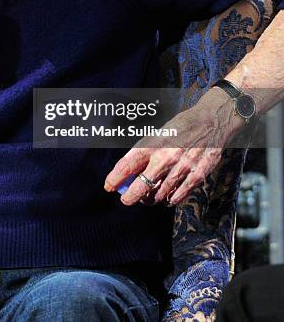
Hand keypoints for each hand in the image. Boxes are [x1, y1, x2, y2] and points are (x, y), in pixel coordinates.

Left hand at [104, 87, 243, 205]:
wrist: (211, 121)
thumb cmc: (180, 127)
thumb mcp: (159, 134)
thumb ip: (145, 152)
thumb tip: (129, 173)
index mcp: (153, 143)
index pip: (127, 165)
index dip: (115, 178)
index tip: (108, 186)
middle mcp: (166, 156)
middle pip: (142, 186)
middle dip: (130, 196)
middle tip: (125, 200)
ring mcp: (183, 167)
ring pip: (160, 194)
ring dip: (150, 198)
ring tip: (147, 196)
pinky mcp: (198, 174)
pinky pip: (179, 195)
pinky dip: (170, 198)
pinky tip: (167, 196)